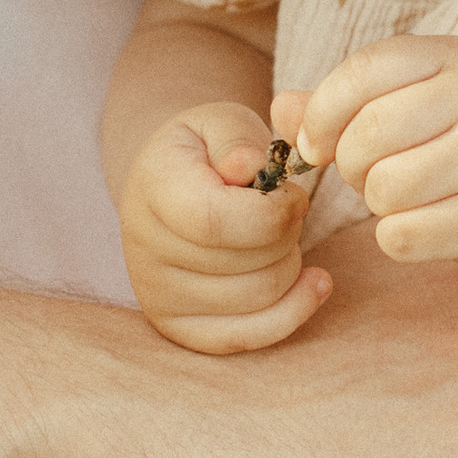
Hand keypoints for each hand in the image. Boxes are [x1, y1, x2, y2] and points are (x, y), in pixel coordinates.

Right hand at [117, 100, 327, 355]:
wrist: (167, 187)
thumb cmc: (207, 152)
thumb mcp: (221, 122)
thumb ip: (239, 137)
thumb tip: (249, 165)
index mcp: (152, 188)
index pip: (216, 222)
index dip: (274, 214)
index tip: (293, 195)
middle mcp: (145, 249)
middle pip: (249, 264)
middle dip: (289, 234)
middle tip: (284, 211)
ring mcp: (158, 295)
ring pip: (261, 298)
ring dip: (290, 263)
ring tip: (278, 236)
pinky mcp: (180, 327)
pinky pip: (251, 336)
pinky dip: (294, 310)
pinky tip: (313, 281)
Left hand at [279, 36, 457, 283]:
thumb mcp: (430, 104)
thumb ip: (354, 102)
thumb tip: (281, 110)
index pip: (367, 69)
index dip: (326, 110)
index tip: (319, 143)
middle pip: (368, 134)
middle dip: (353, 166)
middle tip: (374, 177)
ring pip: (385, 189)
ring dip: (381, 206)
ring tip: (412, 200)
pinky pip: (404, 236)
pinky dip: (401, 240)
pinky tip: (430, 229)